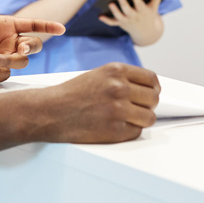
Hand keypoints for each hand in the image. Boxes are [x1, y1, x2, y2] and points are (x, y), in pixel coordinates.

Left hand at [0, 0, 64, 83]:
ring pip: (20, 62)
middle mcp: (8, 42)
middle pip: (33, 45)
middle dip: (32, 46)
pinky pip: (5, 75)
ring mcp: (3, 58)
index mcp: (6, 26)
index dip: (47, 26)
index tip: (61, 28)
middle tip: (21, 48)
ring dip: (8, 60)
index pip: (32, 25)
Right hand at [40, 63, 159, 142]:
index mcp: (116, 71)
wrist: (50, 111)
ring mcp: (118, 110)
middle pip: (153, 99)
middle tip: (137, 109)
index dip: (153, 89)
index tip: (150, 94)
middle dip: (147, 105)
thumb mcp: (99, 75)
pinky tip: (116, 127)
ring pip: (149, 117)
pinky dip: (130, 131)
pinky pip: (136, 132)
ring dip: (141, 120)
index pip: (151, 80)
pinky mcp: (115, 130)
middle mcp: (119, 88)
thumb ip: (122, 79)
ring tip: (127, 119)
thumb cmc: (72, 94)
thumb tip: (148, 89)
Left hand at [98, 0, 163, 45]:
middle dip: (123, 4)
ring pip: (119, 16)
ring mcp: (126, 21)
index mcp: (143, 11)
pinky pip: (112, 22)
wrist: (145, 32)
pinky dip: (106, 20)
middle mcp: (134, 16)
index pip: (139, 4)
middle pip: (128, 10)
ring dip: (114, 11)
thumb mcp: (154, 7)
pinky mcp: (120, 24)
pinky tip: (99, 16)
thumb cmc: (148, 15)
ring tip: (110, 3)